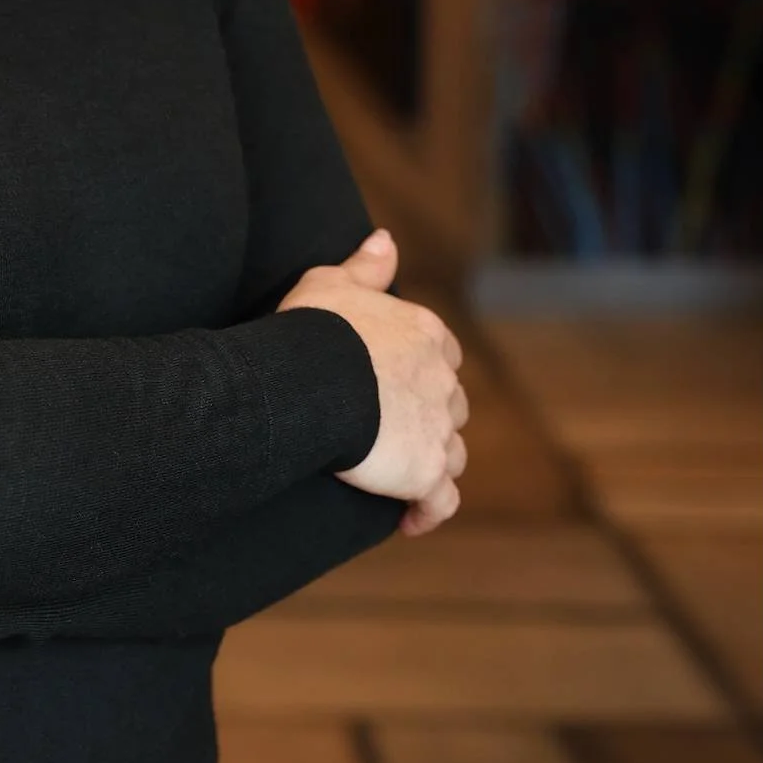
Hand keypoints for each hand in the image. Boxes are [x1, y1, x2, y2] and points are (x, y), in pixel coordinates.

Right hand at [278, 227, 468, 537]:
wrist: (310, 379)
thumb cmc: (314, 329)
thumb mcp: (332, 283)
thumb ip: (365, 267)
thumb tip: (385, 240)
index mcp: (425, 335)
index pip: (443, 355)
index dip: (424, 371)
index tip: (398, 383)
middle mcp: (442, 381)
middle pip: (451, 406)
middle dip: (431, 418)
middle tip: (391, 433)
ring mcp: (438, 429)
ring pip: (452, 453)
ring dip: (431, 464)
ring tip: (399, 478)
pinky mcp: (425, 472)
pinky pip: (440, 500)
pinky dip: (429, 511)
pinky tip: (411, 521)